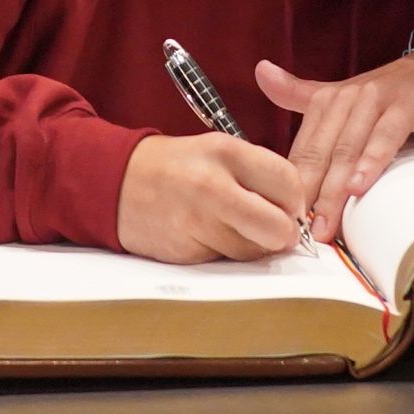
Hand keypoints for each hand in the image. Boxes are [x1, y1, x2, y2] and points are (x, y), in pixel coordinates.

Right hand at [114, 132, 309, 262]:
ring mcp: (197, 223)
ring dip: (252, 246)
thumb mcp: (219, 150)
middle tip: (273, 228)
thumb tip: (298, 213)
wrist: (115, 182)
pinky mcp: (185, 252)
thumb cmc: (177, 167)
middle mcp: (212, 187)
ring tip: (231, 226)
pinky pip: (226, 262)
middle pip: (278, 228)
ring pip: (253, 252)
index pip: (289, 183)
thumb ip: (260, 174)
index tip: (288, 205)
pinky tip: (207, 235)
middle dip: (283, 234)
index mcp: (226, 152)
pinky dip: (225, 254)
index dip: (296, 201)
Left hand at [258, 48, 413, 247]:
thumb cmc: (394, 96)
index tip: (283, 221)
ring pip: (347, 148)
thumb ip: (300, 93)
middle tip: (303, 233)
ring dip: (335, 188)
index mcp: (327, 100)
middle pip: (320, 152)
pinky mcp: (407, 103)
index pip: (302, 150)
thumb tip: (260, 72)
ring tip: (326, 223)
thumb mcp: (346, 97)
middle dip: (309, 195)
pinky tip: (359, 186)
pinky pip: (385, 136)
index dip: (291, 187)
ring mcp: (376, 98)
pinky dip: (371, 161)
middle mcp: (346, 96)